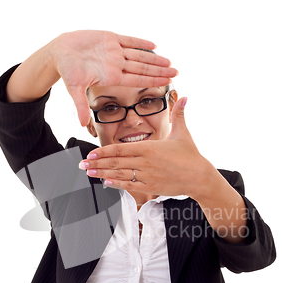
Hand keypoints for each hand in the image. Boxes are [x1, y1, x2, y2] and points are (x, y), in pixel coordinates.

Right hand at [53, 30, 178, 126]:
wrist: (59, 52)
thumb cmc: (67, 71)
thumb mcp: (74, 89)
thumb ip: (80, 106)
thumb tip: (82, 124)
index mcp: (112, 77)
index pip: (138, 79)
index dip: (153, 80)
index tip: (167, 82)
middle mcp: (117, 65)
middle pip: (143, 68)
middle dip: (160, 70)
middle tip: (177, 72)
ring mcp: (115, 51)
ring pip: (140, 55)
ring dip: (155, 58)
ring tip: (170, 61)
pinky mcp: (110, 38)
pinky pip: (129, 40)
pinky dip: (141, 42)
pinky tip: (154, 45)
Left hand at [78, 97, 211, 199]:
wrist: (199, 177)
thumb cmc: (191, 155)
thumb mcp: (183, 133)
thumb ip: (179, 114)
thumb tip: (185, 96)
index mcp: (149, 148)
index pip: (120, 149)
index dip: (103, 152)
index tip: (91, 153)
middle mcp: (145, 162)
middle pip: (115, 162)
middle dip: (96, 163)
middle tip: (82, 165)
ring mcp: (147, 176)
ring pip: (120, 174)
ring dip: (102, 174)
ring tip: (89, 174)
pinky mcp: (151, 187)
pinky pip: (130, 185)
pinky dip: (116, 184)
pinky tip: (106, 182)